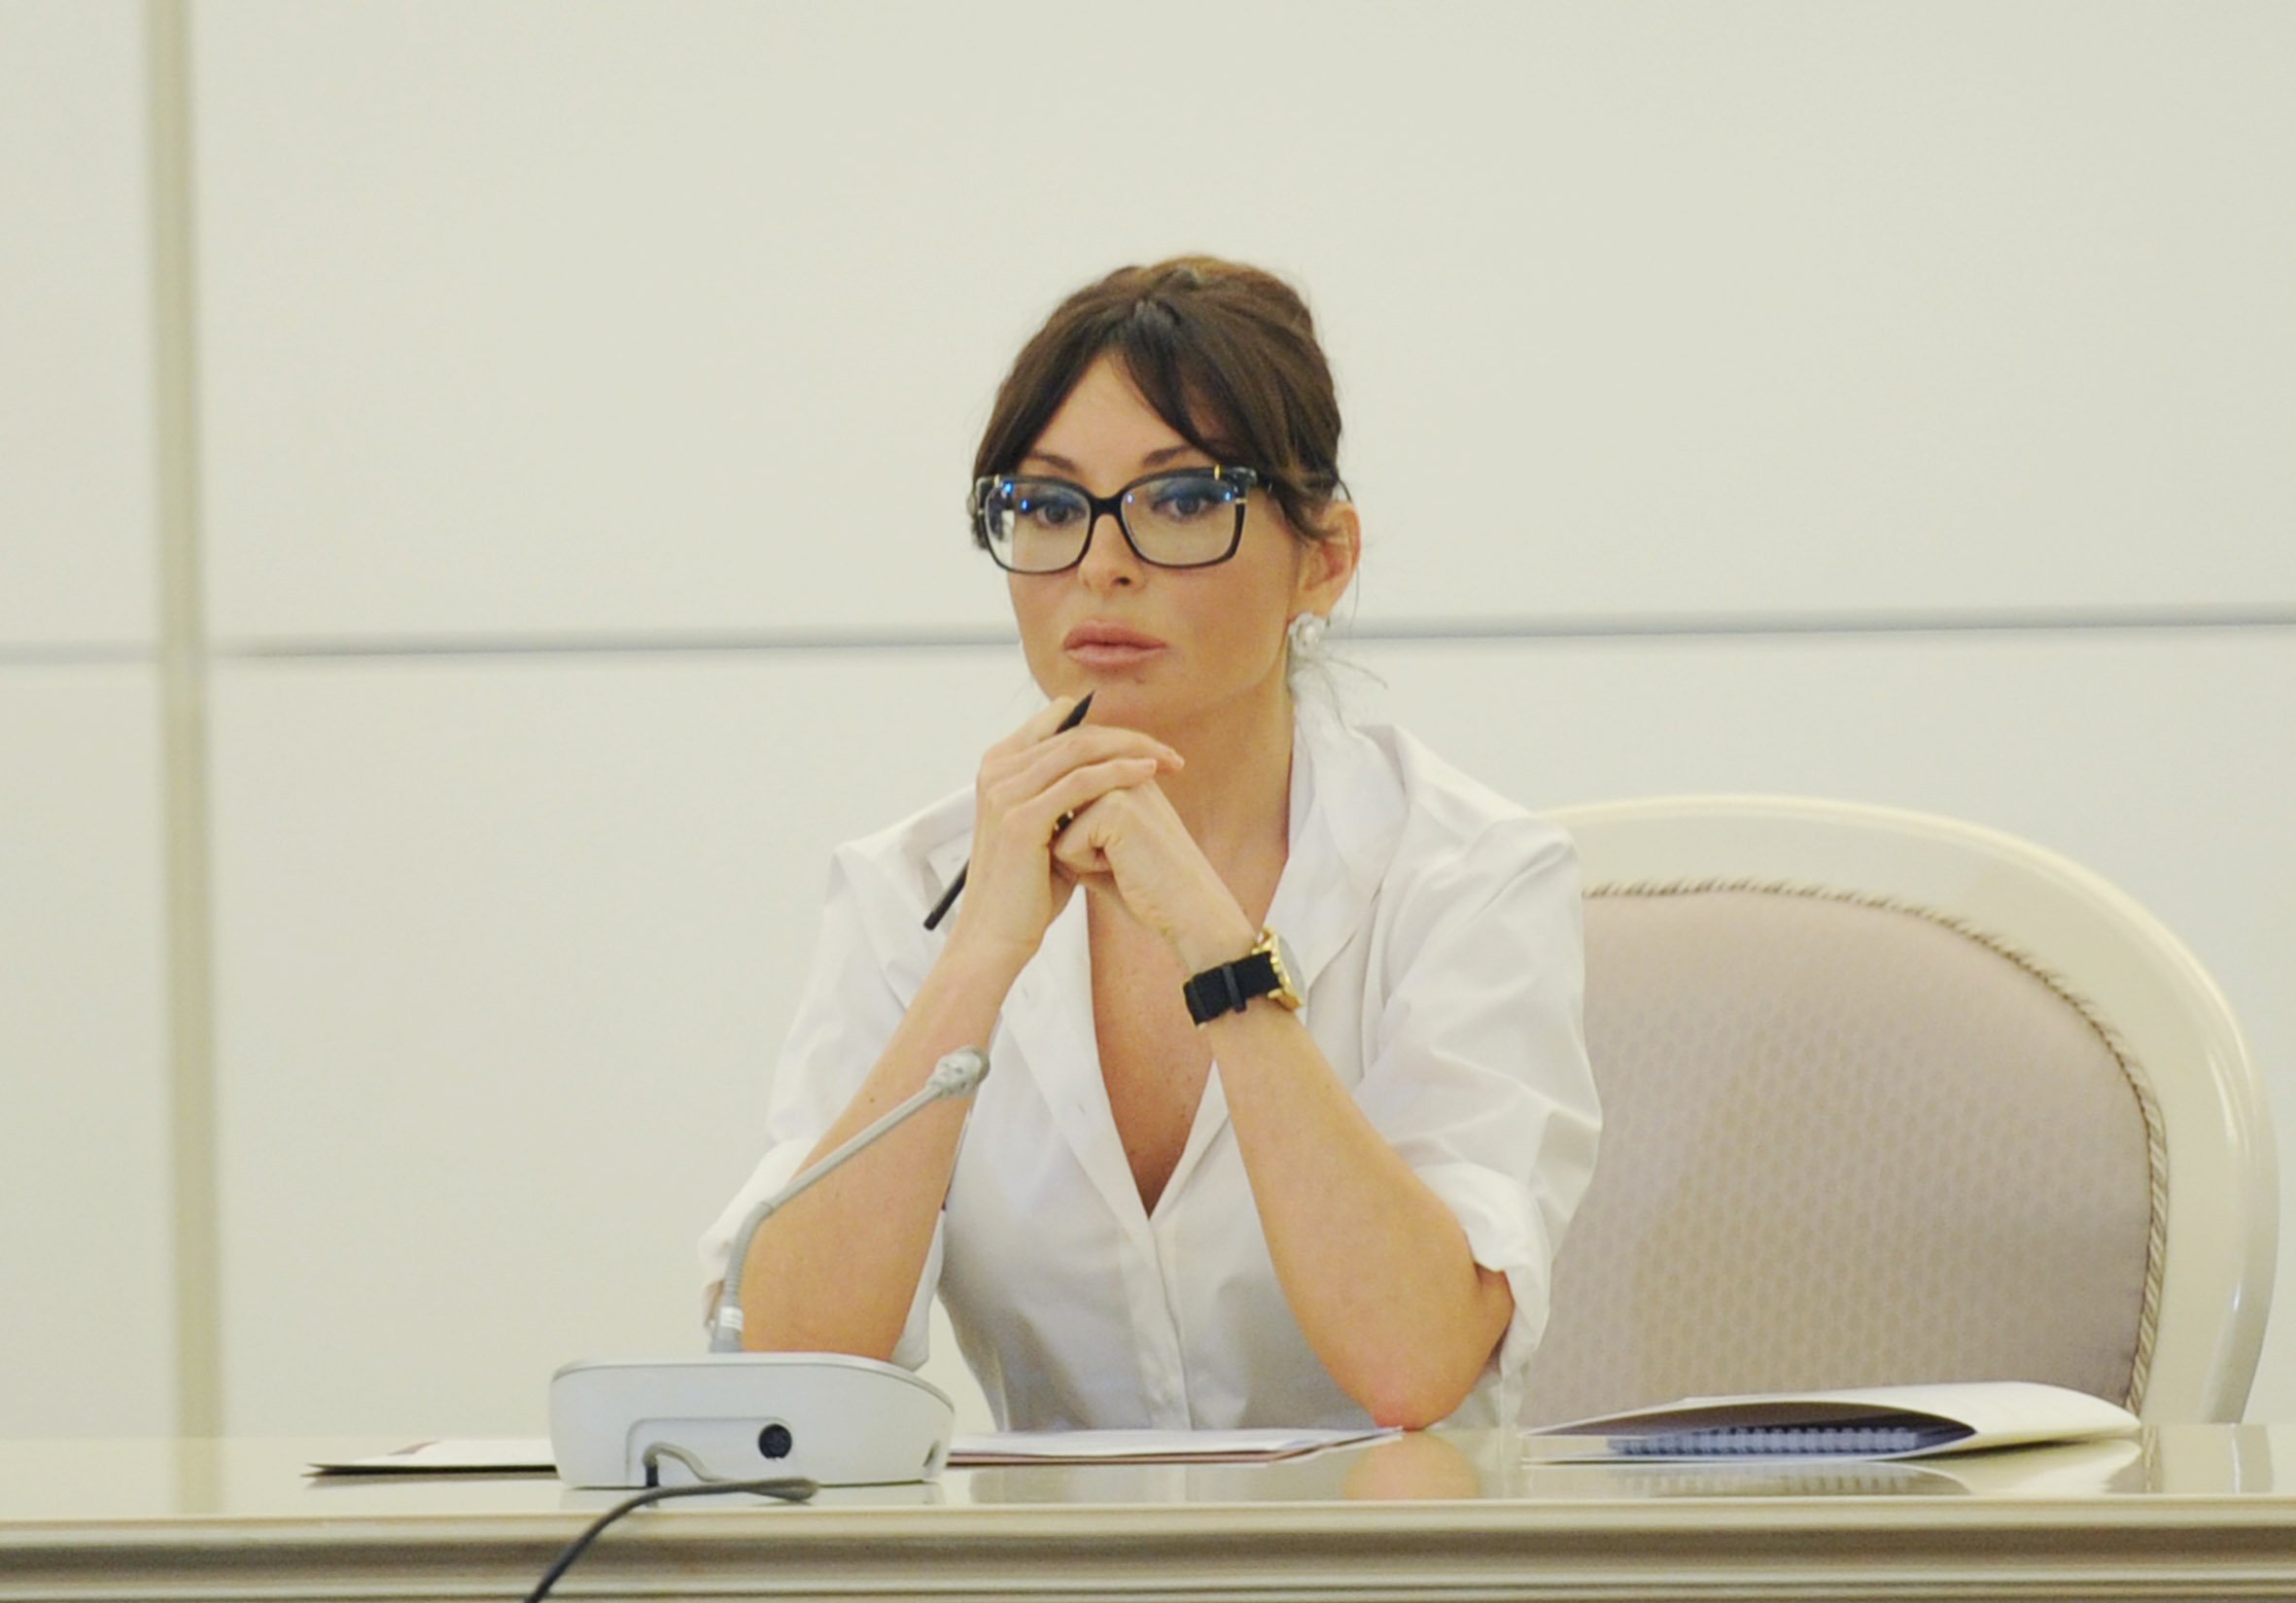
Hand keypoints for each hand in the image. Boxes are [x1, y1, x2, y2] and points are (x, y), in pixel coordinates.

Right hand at [946, 698, 1182, 965]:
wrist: (998, 936)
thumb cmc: (1027, 889)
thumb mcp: (1048, 831)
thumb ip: (1067, 797)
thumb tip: (1108, 772)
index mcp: (998, 767)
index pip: (1057, 723)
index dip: (1104, 728)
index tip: (1145, 745)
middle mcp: (996, 772)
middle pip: (1073, 733)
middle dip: (1128, 738)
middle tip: (1168, 753)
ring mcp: (1005, 792)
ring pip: (1080, 749)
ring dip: (1131, 749)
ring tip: (1168, 761)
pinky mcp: (1021, 818)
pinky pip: (1080, 781)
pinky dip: (1119, 772)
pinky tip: (1148, 773)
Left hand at [1051, 778, 1256, 971]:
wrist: (1191, 913)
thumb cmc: (1145, 888)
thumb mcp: (1101, 849)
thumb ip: (1069, 825)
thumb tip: (1024, 817)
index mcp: (1120, 772)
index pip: (1060, 795)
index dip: (1071, 837)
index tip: (1115, 854)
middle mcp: (1119, 769)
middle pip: (1051, 810)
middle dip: (1071, 845)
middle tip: (1119, 861)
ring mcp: (1118, 784)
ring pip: (1052, 824)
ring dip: (1076, 856)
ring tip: (1121, 863)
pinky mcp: (1115, 809)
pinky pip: (1063, 846)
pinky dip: (1085, 869)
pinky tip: (1123, 869)